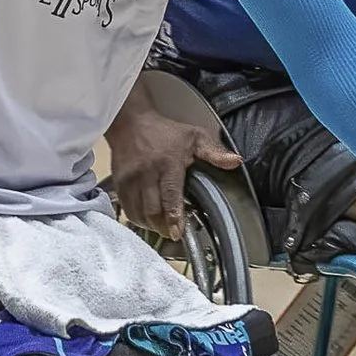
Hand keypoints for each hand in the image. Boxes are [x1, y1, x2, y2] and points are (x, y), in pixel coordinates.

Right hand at [106, 105, 240, 237]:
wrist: (131, 123)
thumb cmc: (163, 132)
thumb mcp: (194, 137)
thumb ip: (214, 152)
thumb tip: (235, 161)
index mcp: (168, 163)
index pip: (170, 195)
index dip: (173, 217)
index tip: (177, 232)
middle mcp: (146, 173)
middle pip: (152, 210)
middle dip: (163, 226)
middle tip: (173, 233)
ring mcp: (130, 179)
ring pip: (138, 213)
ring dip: (150, 225)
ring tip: (162, 227)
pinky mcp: (119, 184)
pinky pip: (127, 209)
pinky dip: (137, 219)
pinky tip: (148, 219)